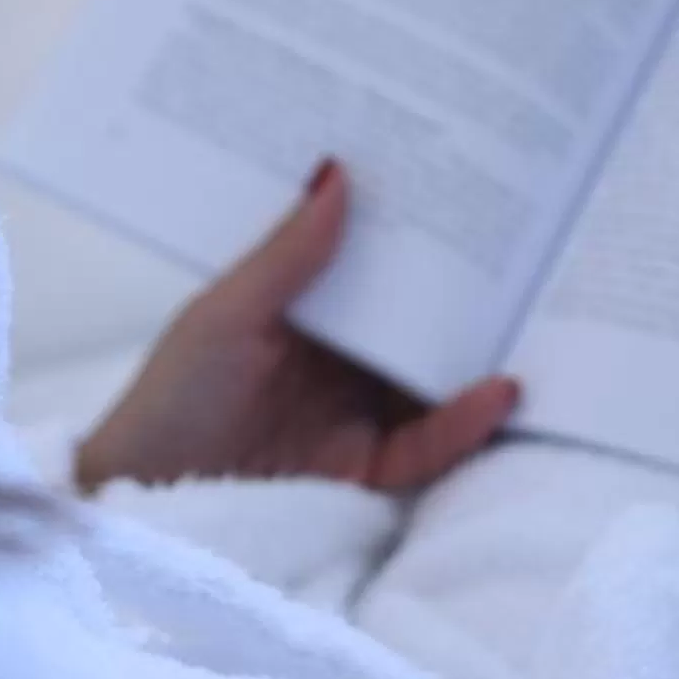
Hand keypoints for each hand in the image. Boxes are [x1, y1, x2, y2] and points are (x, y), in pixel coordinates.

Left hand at [74, 161, 520, 494]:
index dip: (408, 223)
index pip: (369, 259)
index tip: (454, 175)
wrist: (141, 507)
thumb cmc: (168, 401)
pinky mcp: (370, 470)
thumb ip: (288, 254)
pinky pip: (433, 443)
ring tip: (537, 306)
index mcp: (302, 309)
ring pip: (436, 372)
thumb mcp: (227, 314)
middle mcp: (338, 357)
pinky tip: (502, 388)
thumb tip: (339, 171)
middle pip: (415, 312)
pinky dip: (470, 419)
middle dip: (465, 279)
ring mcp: (357, 412)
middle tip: (523, 234)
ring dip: (483, 345)